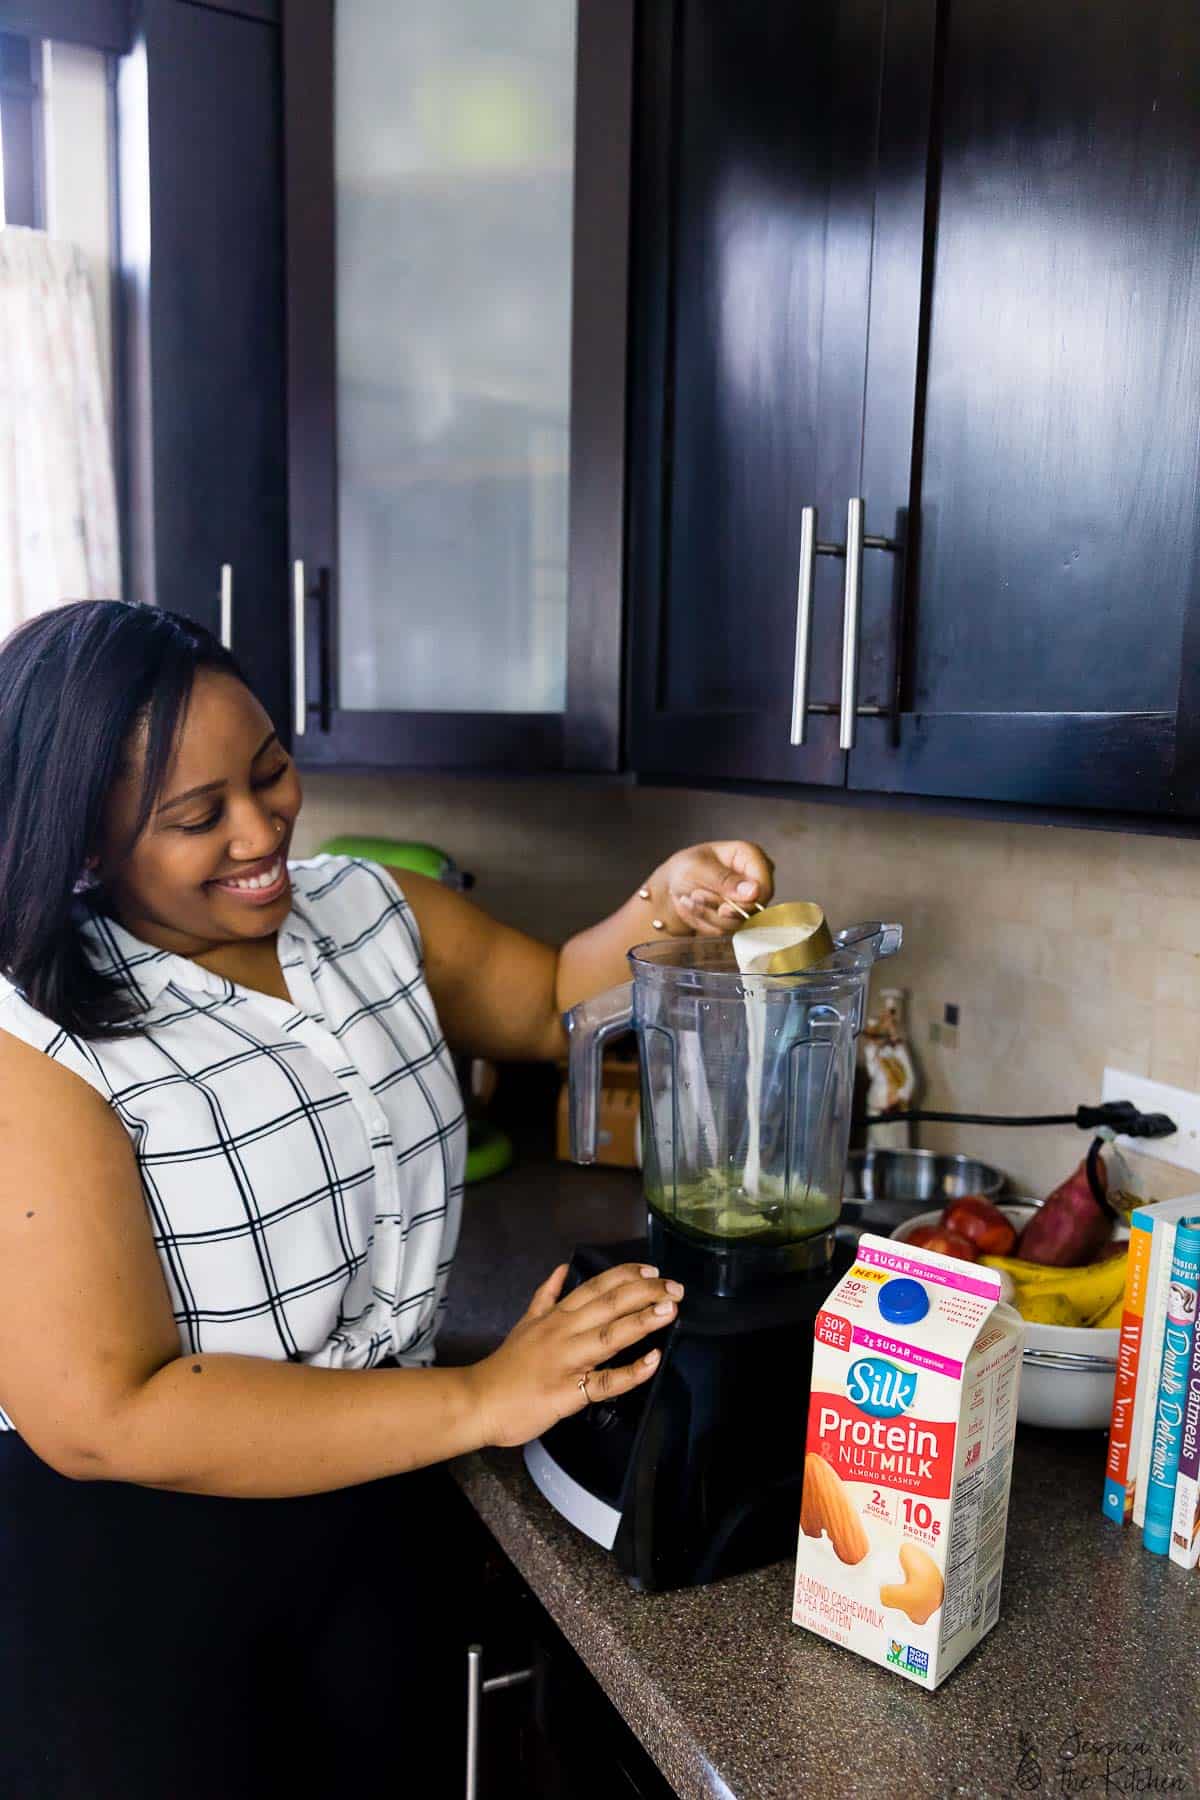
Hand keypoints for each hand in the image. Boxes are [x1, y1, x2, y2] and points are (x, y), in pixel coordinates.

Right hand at [467, 1262, 683, 1448]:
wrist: (479, 1400)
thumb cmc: (507, 1366)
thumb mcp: (525, 1321)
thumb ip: (545, 1296)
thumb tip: (561, 1268)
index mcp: (556, 1315)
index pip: (595, 1286)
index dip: (626, 1276)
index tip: (652, 1270)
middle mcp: (564, 1332)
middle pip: (608, 1305)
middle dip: (644, 1293)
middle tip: (675, 1287)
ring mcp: (567, 1361)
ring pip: (609, 1336)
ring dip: (641, 1321)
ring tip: (669, 1311)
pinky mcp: (568, 1392)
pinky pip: (605, 1382)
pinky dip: (630, 1371)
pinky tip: (653, 1361)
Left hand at [638, 840, 775, 936]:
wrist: (675, 885)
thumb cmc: (686, 867)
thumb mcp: (697, 868)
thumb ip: (725, 880)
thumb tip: (754, 892)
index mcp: (751, 856)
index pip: (764, 888)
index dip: (747, 903)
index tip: (722, 909)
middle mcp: (755, 878)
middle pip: (752, 909)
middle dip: (718, 908)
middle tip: (696, 896)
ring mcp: (749, 899)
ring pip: (737, 921)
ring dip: (709, 915)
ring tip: (692, 899)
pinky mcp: (739, 916)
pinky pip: (727, 930)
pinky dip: (706, 922)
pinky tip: (696, 908)